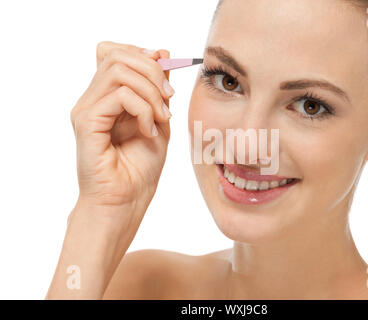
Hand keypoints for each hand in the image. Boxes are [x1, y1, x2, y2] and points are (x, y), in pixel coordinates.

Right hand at [69, 41, 173, 226]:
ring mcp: (86, 110)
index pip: (114, 52)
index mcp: (106, 96)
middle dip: (152, 70)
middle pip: (116, 55)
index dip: (142, 55)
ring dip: (150, 90)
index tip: (166, 76)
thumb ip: (157, 88)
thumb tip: (162, 52)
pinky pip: (120, 95)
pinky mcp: (87, 123)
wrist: (127, 200)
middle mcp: (92, 99)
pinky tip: (150, 130)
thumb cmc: (141, 167)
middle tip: (169, 98)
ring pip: (118, 70)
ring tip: (162, 117)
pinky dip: (143, 108)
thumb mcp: (159, 119)